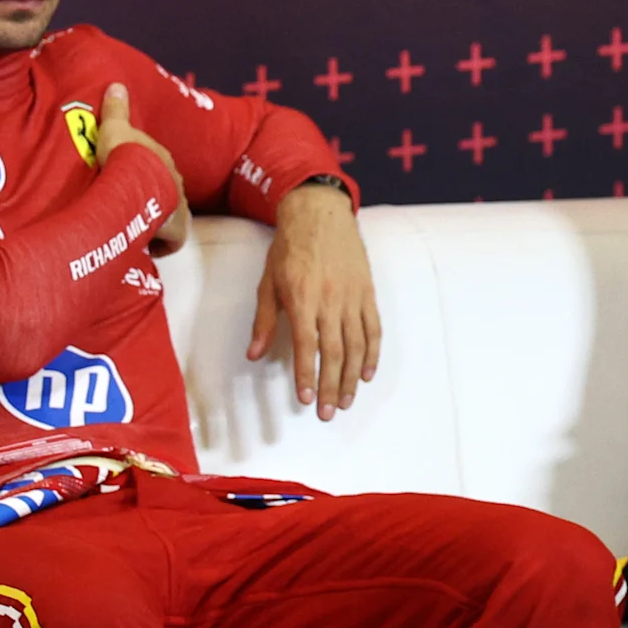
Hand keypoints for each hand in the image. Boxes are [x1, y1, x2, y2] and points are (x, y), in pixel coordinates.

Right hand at [94, 83, 187, 250]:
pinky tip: (143, 246)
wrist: (137, 183)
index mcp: (163, 160)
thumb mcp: (113, 128)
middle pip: (168, 192)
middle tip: (131, 210)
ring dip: (157, 223)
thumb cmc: (124, 156)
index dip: (145, 176)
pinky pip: (171, 239)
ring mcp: (180, 206)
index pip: (158, 168)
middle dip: (154, 201)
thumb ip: (114, 110)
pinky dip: (159, 243)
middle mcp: (176, 182)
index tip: (130, 184)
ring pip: (171, 216)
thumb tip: (116, 84)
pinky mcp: (177, 229)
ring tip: (136, 231)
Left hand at [253, 183, 381, 418]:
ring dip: (351, 377)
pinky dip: (372, 353)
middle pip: (335, 352)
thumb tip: (254, 355)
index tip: (305, 399)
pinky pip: (373, 328)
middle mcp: (330, 300)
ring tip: (345, 401)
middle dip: (330, 386)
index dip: (307, 375)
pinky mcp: (367, 292)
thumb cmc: (290, 249)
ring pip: (357, 345)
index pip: (308, 346)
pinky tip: (366, 373)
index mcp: (303, 298)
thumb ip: (264, 321)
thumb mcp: (269, 283)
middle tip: (327, 412)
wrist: (320, 214)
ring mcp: (352, 297)